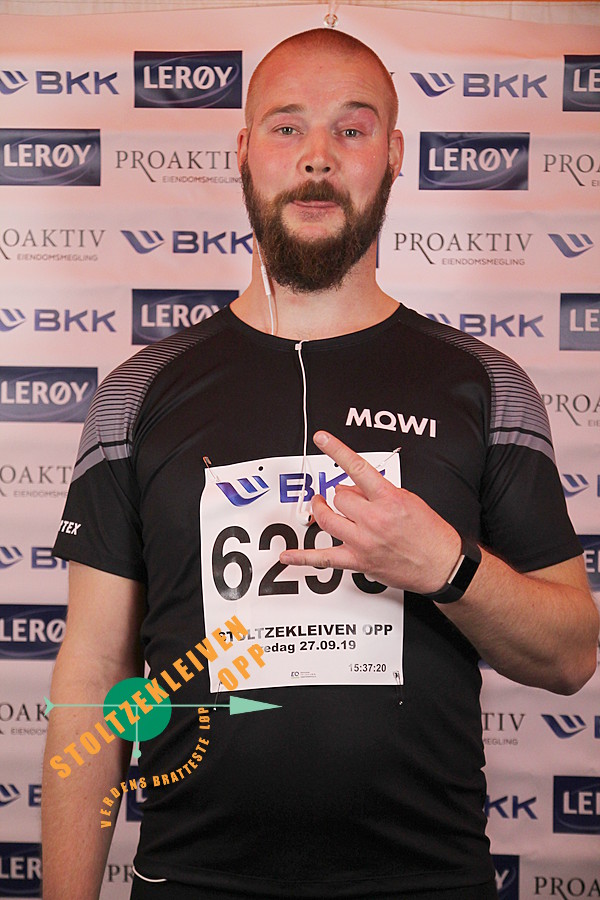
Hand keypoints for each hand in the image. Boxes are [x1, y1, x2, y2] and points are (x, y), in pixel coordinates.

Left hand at [280, 431, 461, 593]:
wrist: (442, 564)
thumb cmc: (430, 533)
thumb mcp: (409, 500)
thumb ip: (378, 491)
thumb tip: (354, 488)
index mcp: (389, 499)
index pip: (357, 468)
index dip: (336, 450)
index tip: (322, 438)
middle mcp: (374, 519)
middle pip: (339, 496)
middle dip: (340, 494)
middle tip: (347, 497)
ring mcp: (364, 541)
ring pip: (327, 519)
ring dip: (322, 511)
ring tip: (321, 506)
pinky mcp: (358, 561)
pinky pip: (324, 558)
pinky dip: (302, 556)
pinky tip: (288, 555)